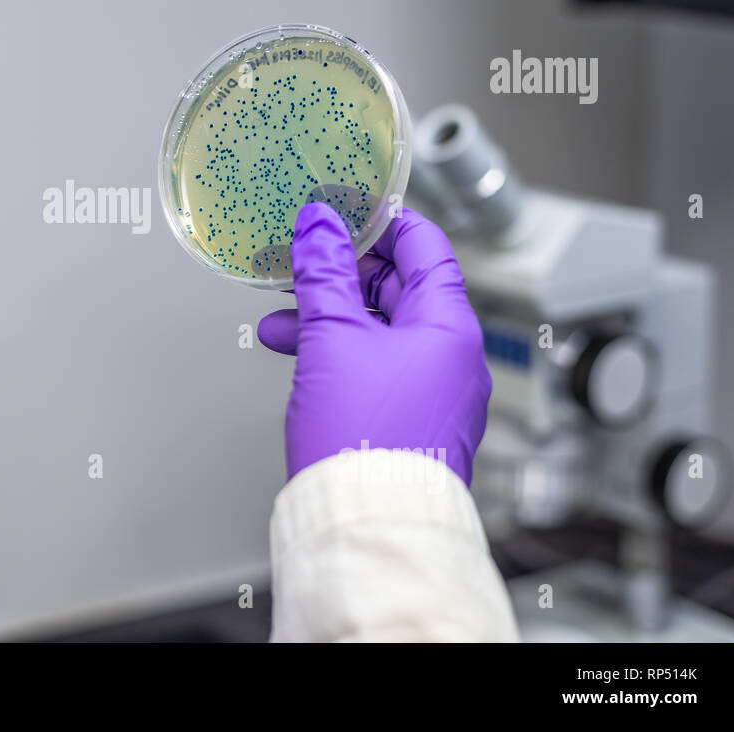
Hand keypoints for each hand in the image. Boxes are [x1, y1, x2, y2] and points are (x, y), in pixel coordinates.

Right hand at [256, 203, 490, 483]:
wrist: (366, 522)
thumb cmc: (365, 440)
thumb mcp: (332, 339)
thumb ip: (323, 275)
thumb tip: (319, 226)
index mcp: (449, 326)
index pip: (425, 246)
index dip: (382, 222)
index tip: (344, 211)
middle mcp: (452, 356)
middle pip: (400, 288)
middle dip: (342, 275)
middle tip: (302, 263)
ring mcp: (433, 390)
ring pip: (379, 330)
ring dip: (329, 316)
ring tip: (281, 319)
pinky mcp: (410, 419)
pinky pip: (375, 365)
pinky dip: (338, 352)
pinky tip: (296, 353)